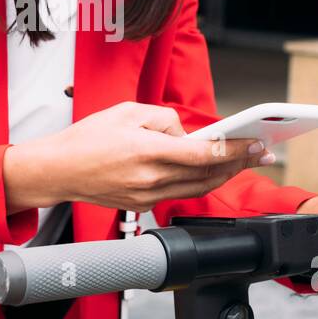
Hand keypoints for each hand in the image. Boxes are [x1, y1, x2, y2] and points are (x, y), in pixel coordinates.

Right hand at [3, 102, 272, 213]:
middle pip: (208, 175)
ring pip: (198, 189)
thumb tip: (186, 133)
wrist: (57, 171)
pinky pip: (179, 194)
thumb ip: (163, 119)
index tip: (254, 143)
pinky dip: (198, 182)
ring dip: (224, 175)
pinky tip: (209, 170)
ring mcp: (146, 197)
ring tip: (242, 161)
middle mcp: (150, 179)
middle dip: (238, 163)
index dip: (234, 150)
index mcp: (147, 152)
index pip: (203, 153)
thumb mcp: (127, 112)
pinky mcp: (142, 206)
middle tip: (260, 152)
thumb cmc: (86, 138)